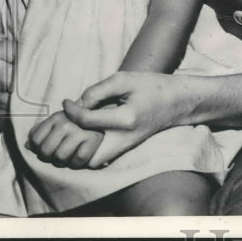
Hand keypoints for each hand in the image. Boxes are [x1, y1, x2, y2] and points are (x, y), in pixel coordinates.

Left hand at [27, 110, 104, 168]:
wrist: (105, 117)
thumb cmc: (76, 124)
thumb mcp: (57, 123)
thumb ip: (40, 132)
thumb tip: (27, 145)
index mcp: (56, 117)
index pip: (35, 140)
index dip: (37, 148)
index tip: (46, 147)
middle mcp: (68, 122)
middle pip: (46, 151)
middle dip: (49, 157)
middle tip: (56, 155)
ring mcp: (81, 131)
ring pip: (60, 157)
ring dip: (63, 162)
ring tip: (67, 157)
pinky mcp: (94, 140)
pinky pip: (78, 160)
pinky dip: (77, 163)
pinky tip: (78, 158)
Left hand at [61, 71, 190, 167]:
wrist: (176, 101)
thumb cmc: (150, 86)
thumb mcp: (124, 79)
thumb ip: (98, 90)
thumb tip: (77, 104)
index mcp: (125, 119)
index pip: (87, 120)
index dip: (71, 110)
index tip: (65, 101)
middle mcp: (124, 139)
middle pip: (85, 154)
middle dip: (73, 141)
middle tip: (69, 124)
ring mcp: (125, 147)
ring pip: (92, 162)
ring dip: (81, 149)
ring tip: (78, 129)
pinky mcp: (126, 148)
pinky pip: (101, 157)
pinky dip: (91, 149)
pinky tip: (90, 130)